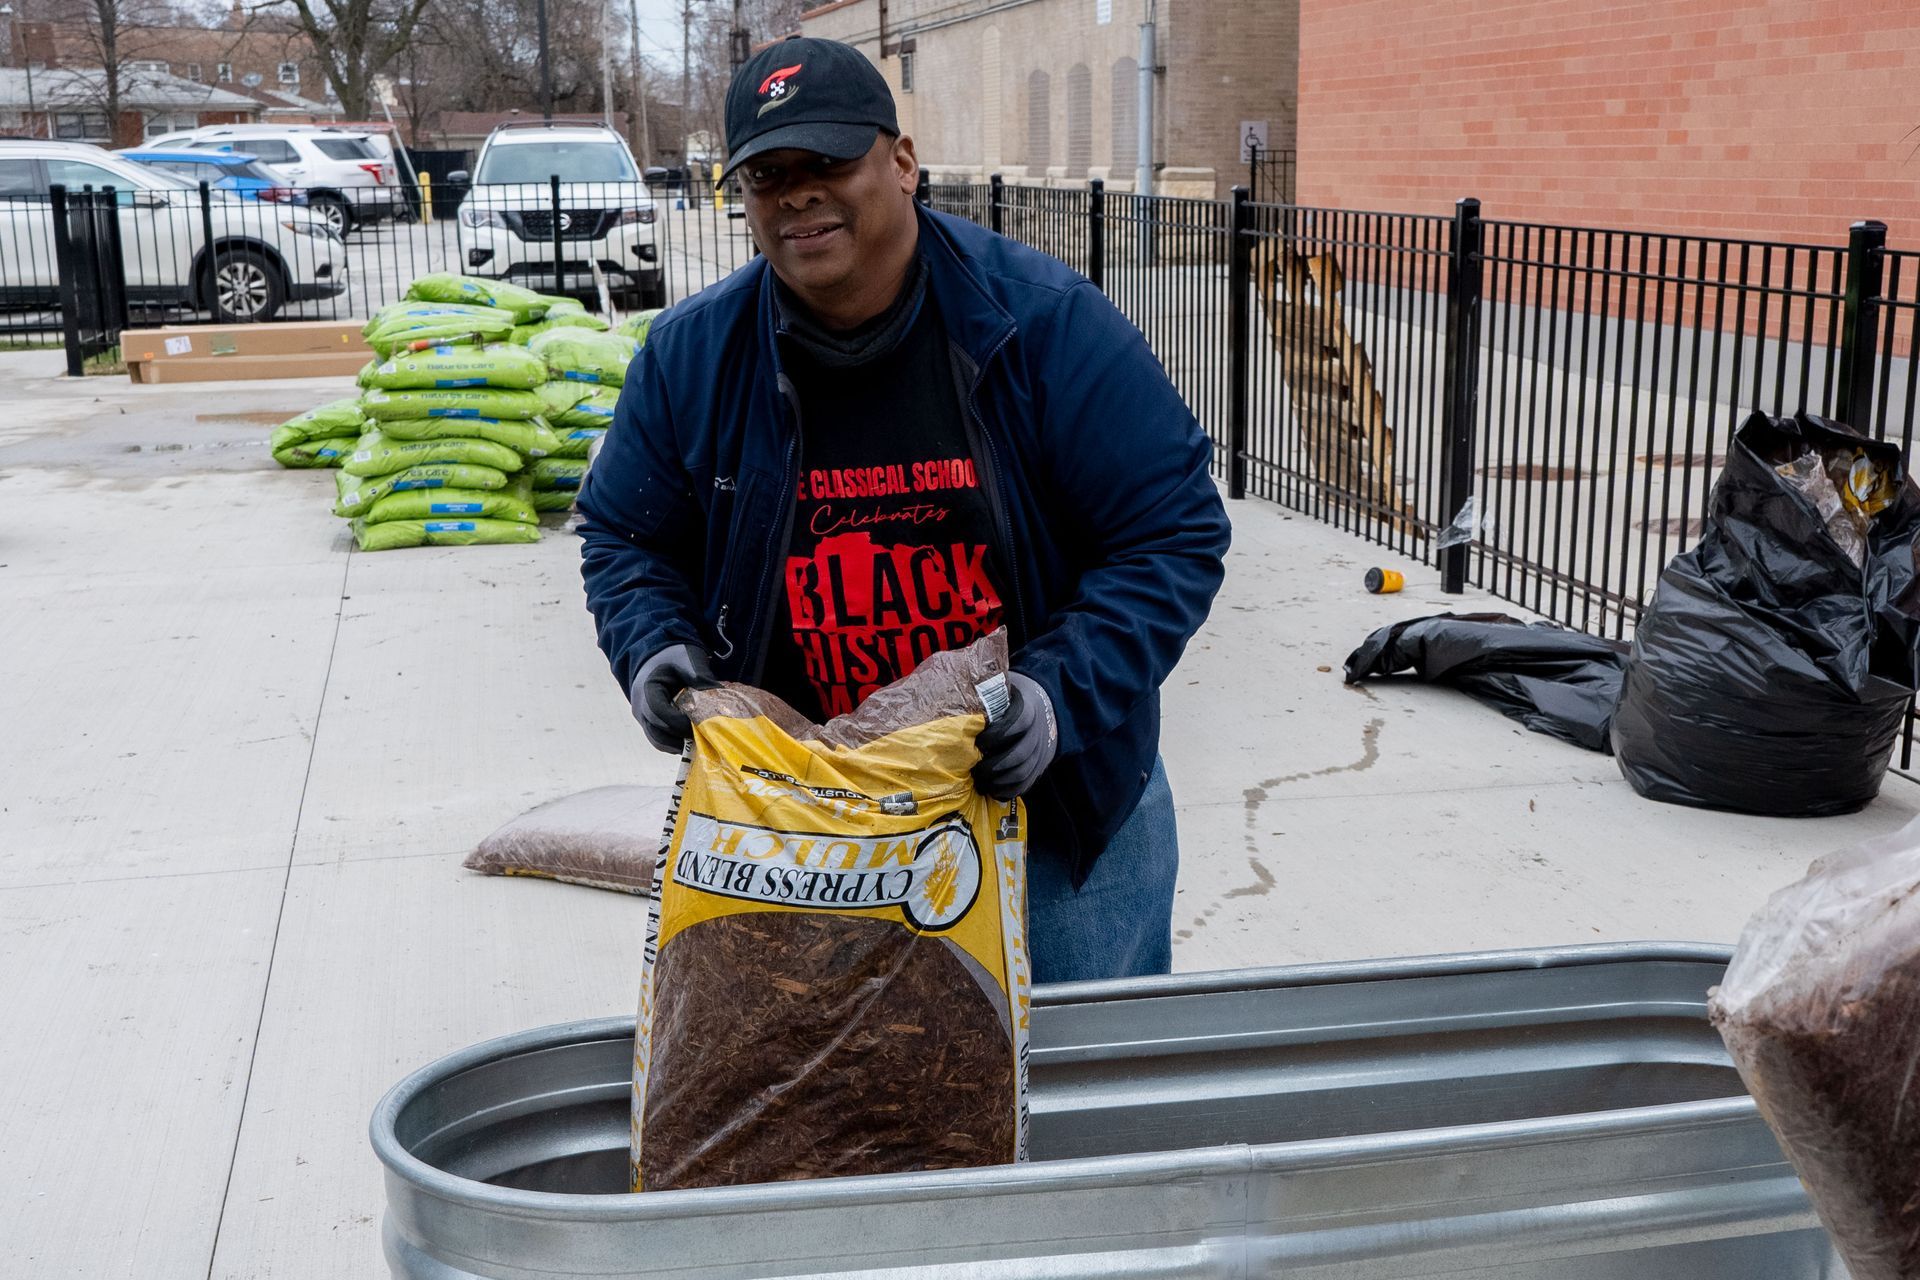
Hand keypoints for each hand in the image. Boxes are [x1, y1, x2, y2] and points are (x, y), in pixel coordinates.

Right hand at [631, 643, 715, 751]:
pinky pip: (661, 739)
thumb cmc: (675, 655)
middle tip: (703, 738)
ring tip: (699, 743)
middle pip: (656, 731)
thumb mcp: (688, 660)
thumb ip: (700, 678)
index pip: (658, 712)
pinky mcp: (651, 723)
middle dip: (680, 738)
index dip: (678, 721)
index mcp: (647, 688)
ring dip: (677, 744)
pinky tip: (694, 741)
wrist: (660, 654)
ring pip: (657, 740)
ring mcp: (643, 717)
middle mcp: (640, 706)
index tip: (699, 724)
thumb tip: (718, 701)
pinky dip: (675, 743)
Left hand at [973, 672, 1057, 798]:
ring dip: (999, 781)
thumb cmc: (1012, 697)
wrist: (1044, 707)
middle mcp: (1039, 732)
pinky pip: (1026, 783)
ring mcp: (1041, 751)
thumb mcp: (1004, 688)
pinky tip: (992, 791)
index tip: (977, 740)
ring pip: (1023, 772)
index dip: (997, 734)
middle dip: (994, 765)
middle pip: (1020, 754)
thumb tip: (954, 691)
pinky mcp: (1040, 766)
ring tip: (979, 783)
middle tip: (973, 769)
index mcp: (1029, 709)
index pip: (1018, 722)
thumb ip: (987, 692)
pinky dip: (1009, 790)